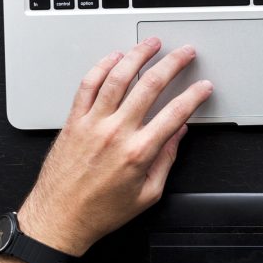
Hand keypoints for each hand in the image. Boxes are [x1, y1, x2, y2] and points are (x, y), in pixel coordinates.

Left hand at [17, 38, 211, 256]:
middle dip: (173, 64)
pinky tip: (114, 58)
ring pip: (118, 77)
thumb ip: (165, 161)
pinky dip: (102, 67)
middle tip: (185, 53)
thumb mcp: (147, 194)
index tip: (203, 86)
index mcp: (138, 153)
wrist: (59, 219)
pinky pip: (88, 86)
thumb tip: (177, 135)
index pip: (175, 113)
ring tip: (152, 44)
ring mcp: (92, 124)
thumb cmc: (99, 211)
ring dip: (138, 55)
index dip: (195, 96)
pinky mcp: (73, 121)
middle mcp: (115, 133)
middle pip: (150, 86)